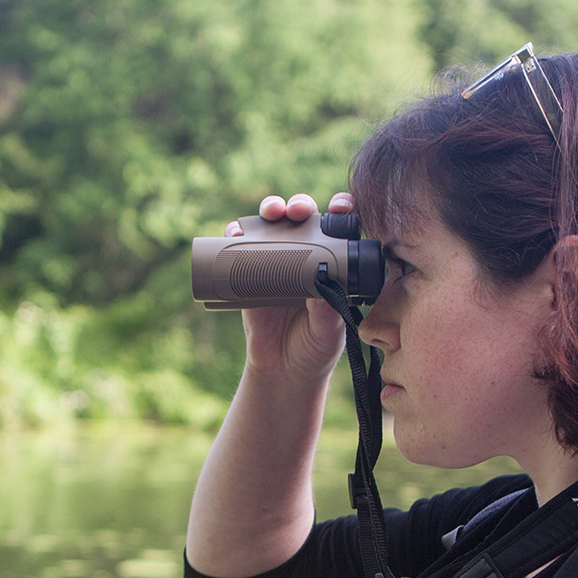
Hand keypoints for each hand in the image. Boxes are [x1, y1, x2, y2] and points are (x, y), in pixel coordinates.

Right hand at [224, 193, 352, 380]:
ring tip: (271, 212)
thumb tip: (324, 280)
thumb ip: (328, 311)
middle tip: (299, 211)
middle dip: (301, 205)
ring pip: (272, 225)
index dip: (342, 209)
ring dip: (270, 209)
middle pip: (302, 218)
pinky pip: (239, 247)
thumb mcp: (329, 331)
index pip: (340, 228)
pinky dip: (235, 234)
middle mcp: (305, 255)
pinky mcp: (247, 274)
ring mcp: (275, 262)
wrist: (283, 372)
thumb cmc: (316, 348)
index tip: (341, 207)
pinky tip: (236, 232)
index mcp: (332, 263)